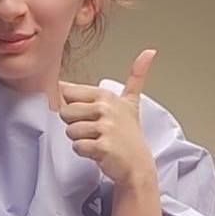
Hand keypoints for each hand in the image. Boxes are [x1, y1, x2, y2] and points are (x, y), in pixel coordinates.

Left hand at [59, 50, 157, 186]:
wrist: (137, 164)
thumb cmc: (128, 134)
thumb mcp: (131, 102)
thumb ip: (136, 76)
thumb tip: (150, 51)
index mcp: (106, 95)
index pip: (67, 93)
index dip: (72, 107)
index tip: (88, 115)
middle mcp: (106, 108)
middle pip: (65, 112)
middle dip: (75, 124)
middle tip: (94, 130)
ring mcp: (105, 127)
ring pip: (70, 131)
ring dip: (80, 139)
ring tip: (97, 140)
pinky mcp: (103, 146)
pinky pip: (77, 146)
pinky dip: (84, 152)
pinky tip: (98, 151)